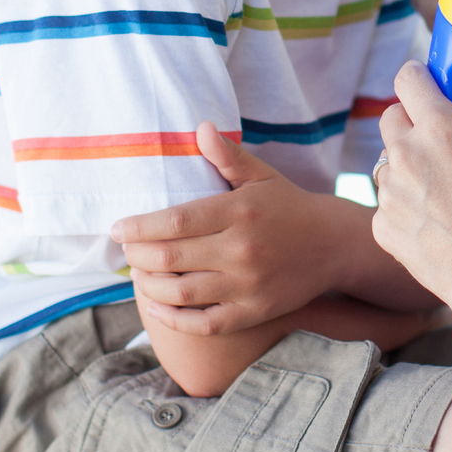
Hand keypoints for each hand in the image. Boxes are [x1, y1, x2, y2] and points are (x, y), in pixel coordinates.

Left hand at [114, 123, 360, 334]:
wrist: (334, 245)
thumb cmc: (288, 206)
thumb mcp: (262, 176)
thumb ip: (228, 156)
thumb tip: (200, 127)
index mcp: (239, 211)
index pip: (175, 220)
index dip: (139, 227)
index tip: (117, 228)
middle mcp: (242, 249)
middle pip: (172, 257)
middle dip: (137, 256)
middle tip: (126, 252)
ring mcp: (248, 284)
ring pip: (182, 292)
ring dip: (150, 286)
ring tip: (139, 275)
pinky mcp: (254, 312)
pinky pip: (204, 324)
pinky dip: (174, 318)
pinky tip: (156, 305)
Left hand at [372, 63, 451, 368]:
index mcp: (440, 129)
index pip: (408, 79)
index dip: (417, 78)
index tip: (426, 84)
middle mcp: (407, 155)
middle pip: (391, 118)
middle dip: (410, 122)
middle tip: (437, 139)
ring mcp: (389, 192)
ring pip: (386, 163)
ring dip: (405, 166)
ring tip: (441, 190)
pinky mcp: (381, 225)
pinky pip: (386, 204)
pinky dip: (404, 207)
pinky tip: (434, 223)